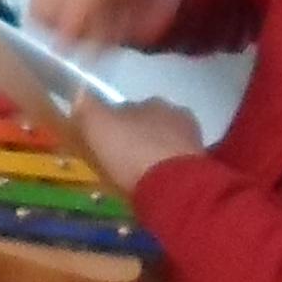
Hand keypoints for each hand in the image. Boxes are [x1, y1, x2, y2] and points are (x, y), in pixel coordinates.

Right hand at [77, 92, 199, 188]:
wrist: (174, 189)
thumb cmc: (132, 152)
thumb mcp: (98, 126)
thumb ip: (87, 107)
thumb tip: (79, 92)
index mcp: (153, 102)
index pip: (128, 108)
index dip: (113, 124)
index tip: (102, 143)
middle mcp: (177, 115)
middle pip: (149, 126)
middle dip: (137, 139)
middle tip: (119, 163)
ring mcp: (193, 142)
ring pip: (165, 145)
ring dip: (153, 156)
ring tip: (137, 178)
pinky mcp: (201, 168)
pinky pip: (176, 166)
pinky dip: (166, 172)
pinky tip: (155, 186)